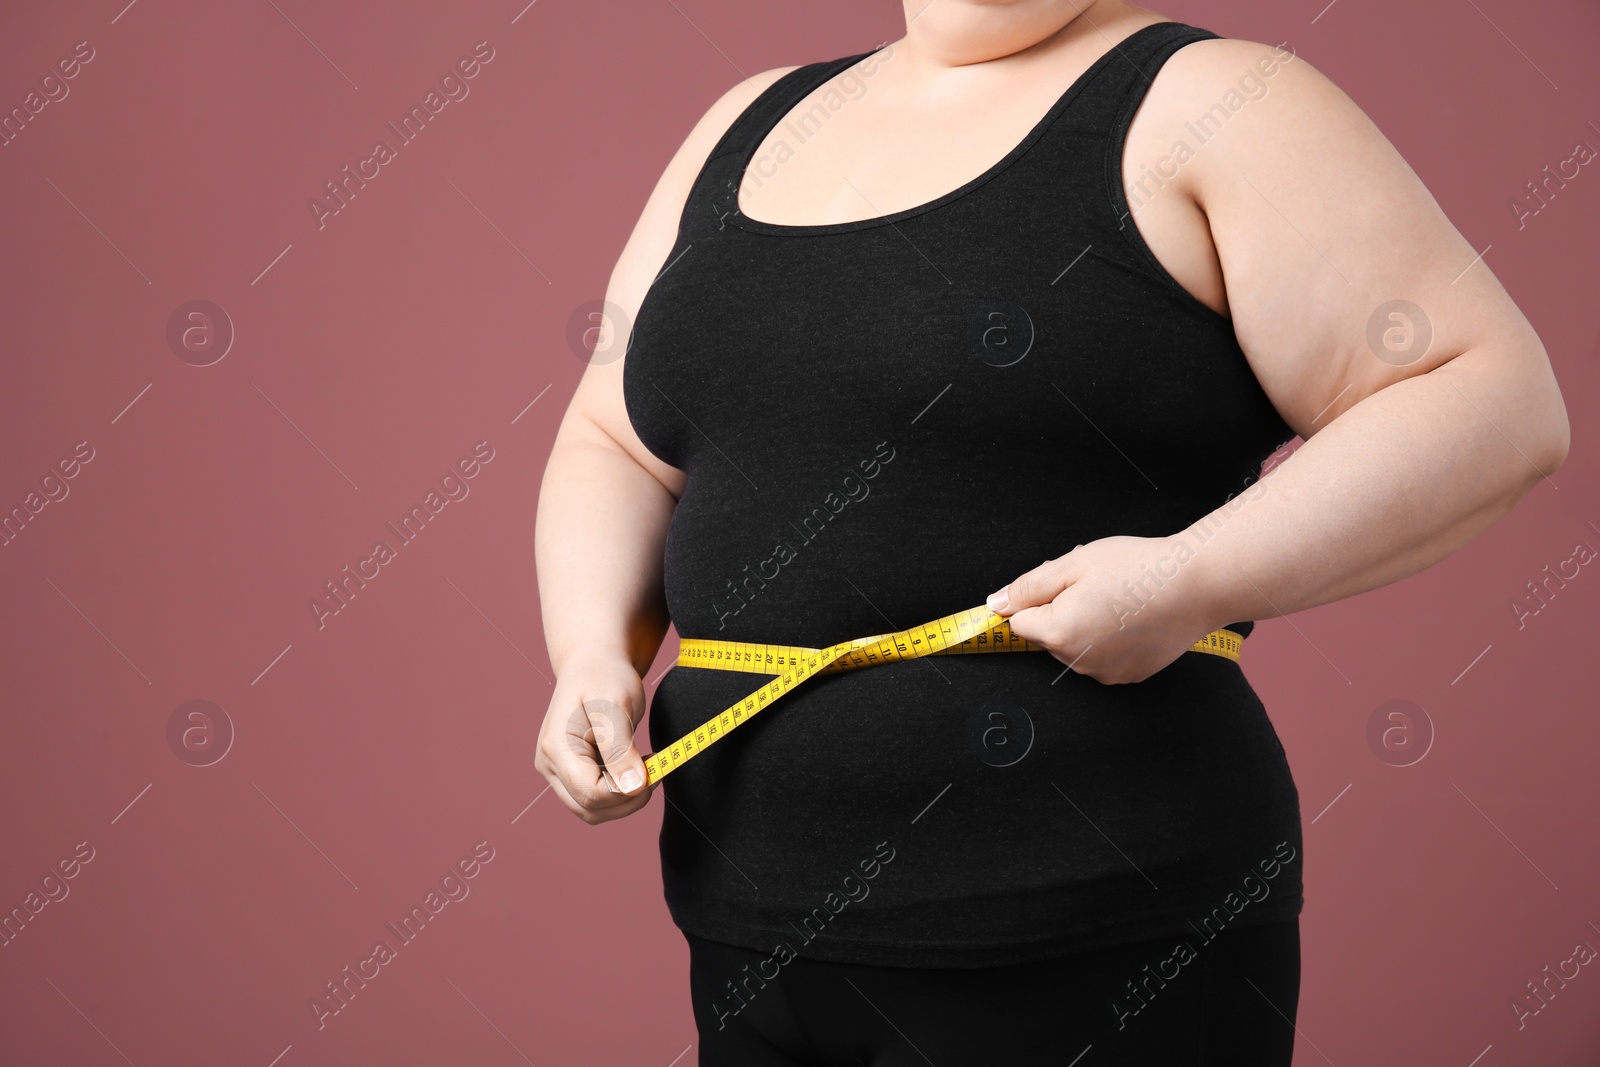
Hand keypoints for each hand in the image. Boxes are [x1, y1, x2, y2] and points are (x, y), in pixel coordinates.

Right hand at [535, 654, 653, 822]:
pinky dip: (619, 793)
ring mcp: (557, 772)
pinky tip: (634, 768)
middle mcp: (549, 764)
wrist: (593, 665)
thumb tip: (632, 787)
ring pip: (592, 810)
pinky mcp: (570, 774)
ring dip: (624, 799)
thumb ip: (621, 749)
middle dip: (627, 799)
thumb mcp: (615, 706)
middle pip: (589, 808)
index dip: (625, 792)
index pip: (590, 793)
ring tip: (645, 767)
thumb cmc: (603, 677)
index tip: (652, 771)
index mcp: (556, 747)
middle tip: (654, 770)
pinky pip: (595, 799)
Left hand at [986, 535, 1220, 684]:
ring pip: (1074, 648)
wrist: (1198, 585)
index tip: (1065, 584)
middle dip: (1060, 611)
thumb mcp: (1074, 564)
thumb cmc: (1137, 568)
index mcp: (1058, 634)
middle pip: (1047, 636)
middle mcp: (1079, 663)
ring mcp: (1105, 674)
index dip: (1037, 598)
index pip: (1019, 622)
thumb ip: (1028, 587)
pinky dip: (1109, 640)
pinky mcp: (1129, 676)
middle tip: (1096, 586)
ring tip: (1119, 600)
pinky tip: (1133, 618)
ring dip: (1084, 626)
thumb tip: (995, 605)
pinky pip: (1101, 657)